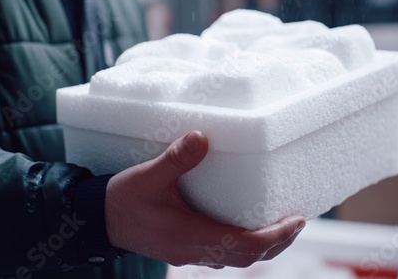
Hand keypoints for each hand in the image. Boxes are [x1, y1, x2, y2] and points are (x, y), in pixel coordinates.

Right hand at [105, 131, 305, 267]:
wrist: (100, 221)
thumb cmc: (123, 200)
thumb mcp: (148, 176)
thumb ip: (176, 159)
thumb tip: (201, 137)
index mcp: (189, 235)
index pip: (244, 246)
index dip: (275, 237)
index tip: (297, 221)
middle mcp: (193, 250)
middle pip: (247, 258)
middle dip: (277, 243)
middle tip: (297, 221)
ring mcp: (189, 253)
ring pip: (236, 259)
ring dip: (263, 246)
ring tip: (280, 226)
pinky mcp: (184, 249)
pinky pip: (223, 253)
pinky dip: (243, 245)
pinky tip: (247, 227)